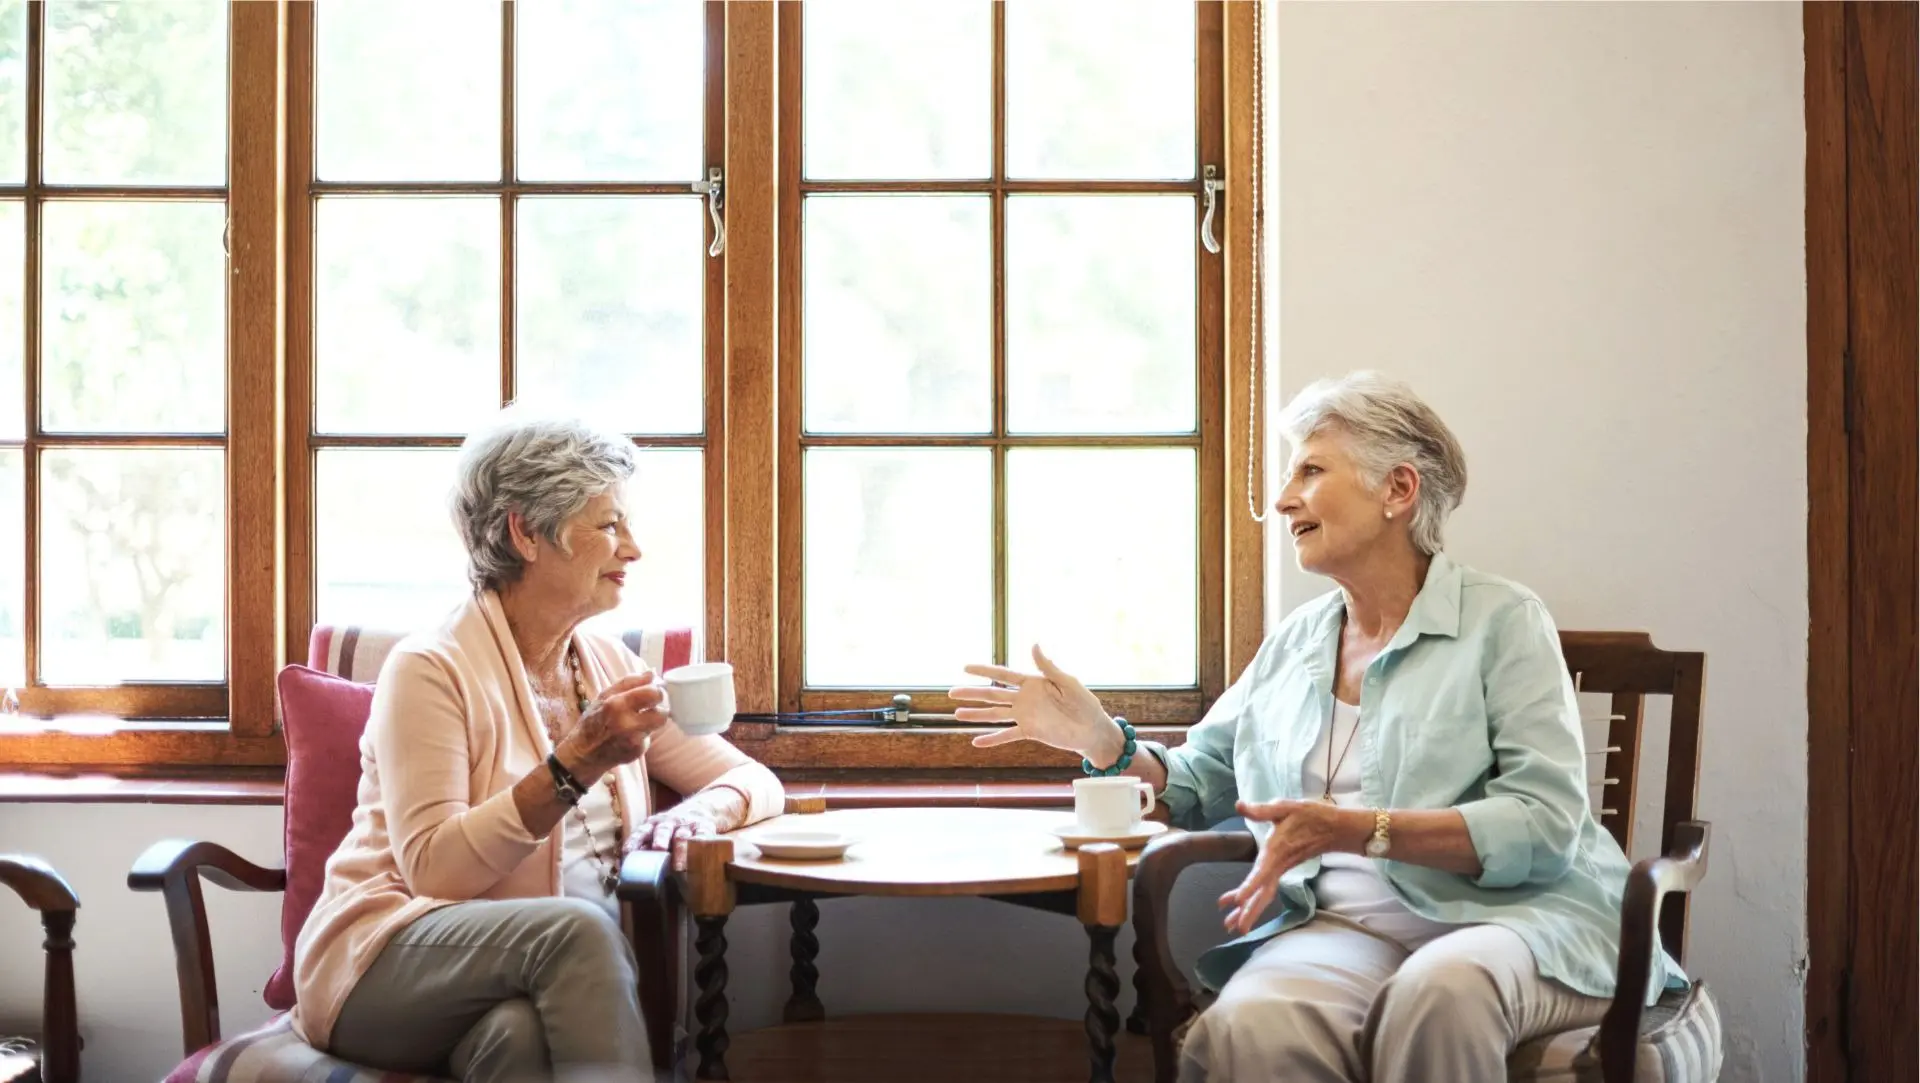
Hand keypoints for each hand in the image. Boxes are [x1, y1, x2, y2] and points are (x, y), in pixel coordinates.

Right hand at [557, 672, 671, 780]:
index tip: (657, 686)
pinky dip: (645, 731)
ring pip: (660, 722)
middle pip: (663, 710)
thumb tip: (652, 673)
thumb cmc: (594, 720)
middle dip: (663, 703)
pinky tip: (634, 731)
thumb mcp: (605, 695)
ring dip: (657, 716)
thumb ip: (630, 682)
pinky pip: (650, 735)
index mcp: (616, 704)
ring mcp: (633, 740)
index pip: (653, 693)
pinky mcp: (638, 752)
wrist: (584, 753)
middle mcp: (626, 723)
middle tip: (656, 701)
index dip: (659, 688)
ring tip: (646, 714)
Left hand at [625, 806, 722, 872]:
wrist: (699, 809)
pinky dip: (700, 844)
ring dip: (680, 850)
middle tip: (658, 849)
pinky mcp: (704, 827)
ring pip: (682, 835)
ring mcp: (687, 825)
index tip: (627, 853)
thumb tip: (626, 874)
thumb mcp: (656, 833)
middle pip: (663, 830)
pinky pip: (702, 836)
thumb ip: (644, 849)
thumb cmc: (671, 829)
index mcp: (653, 825)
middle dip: (660, 839)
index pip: (641, 832)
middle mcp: (669, 822)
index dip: (634, 842)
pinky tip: (699, 855)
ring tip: (679, 866)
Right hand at [952, 644, 1119, 761]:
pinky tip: (976, 742)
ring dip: (976, 715)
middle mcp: (1025, 699)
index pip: (1003, 675)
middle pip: (993, 695)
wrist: (1092, 730)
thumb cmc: (1084, 703)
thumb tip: (1034, 644)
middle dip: (972, 693)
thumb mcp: (1068, 682)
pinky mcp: (1029, 732)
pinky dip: (992, 739)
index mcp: (1033, 683)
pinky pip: (1007, 735)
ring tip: (957, 715)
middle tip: (951, 692)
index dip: (984, 671)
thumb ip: (1048, 667)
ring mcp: (1025, 716)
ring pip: (995, 715)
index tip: (965, 668)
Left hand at [1217, 799, 1370, 935]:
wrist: (1335, 828)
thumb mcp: (1286, 807)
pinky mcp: (1283, 870)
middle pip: (1264, 892)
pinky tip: (1241, 905)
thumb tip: (1240, 805)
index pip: (1262, 871)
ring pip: (1265, 894)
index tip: (1238, 899)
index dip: (1250, 885)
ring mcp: (1282, 869)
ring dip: (1249, 909)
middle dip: (1248, 910)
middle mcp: (1279, 864)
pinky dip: (1254, 899)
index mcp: (1277, 850)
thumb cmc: (1311, 815)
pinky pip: (1267, 889)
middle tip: (1232, 927)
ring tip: (1231, 925)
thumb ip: (1262, 810)